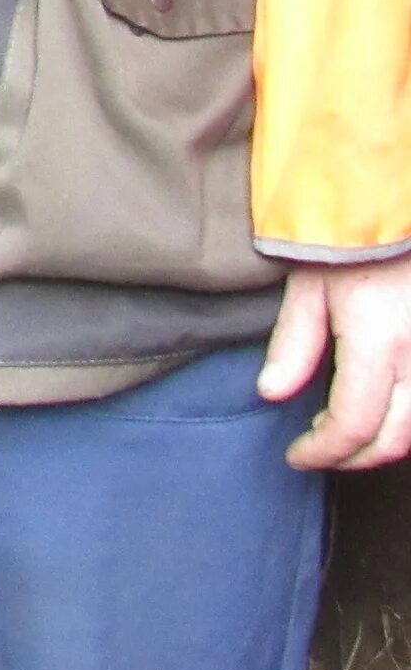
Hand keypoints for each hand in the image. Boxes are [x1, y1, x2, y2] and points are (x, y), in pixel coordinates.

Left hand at [259, 250, 410, 470]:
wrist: (403, 211)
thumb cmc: (352, 239)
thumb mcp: (310, 283)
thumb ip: (293, 342)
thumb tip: (271, 393)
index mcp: (378, 339)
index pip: (353, 422)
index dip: (323, 450)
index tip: (296, 456)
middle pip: (394, 439)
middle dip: (352, 458)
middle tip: (319, 455)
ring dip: (382, 443)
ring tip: (343, 438)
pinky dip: (406, 422)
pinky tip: (380, 413)